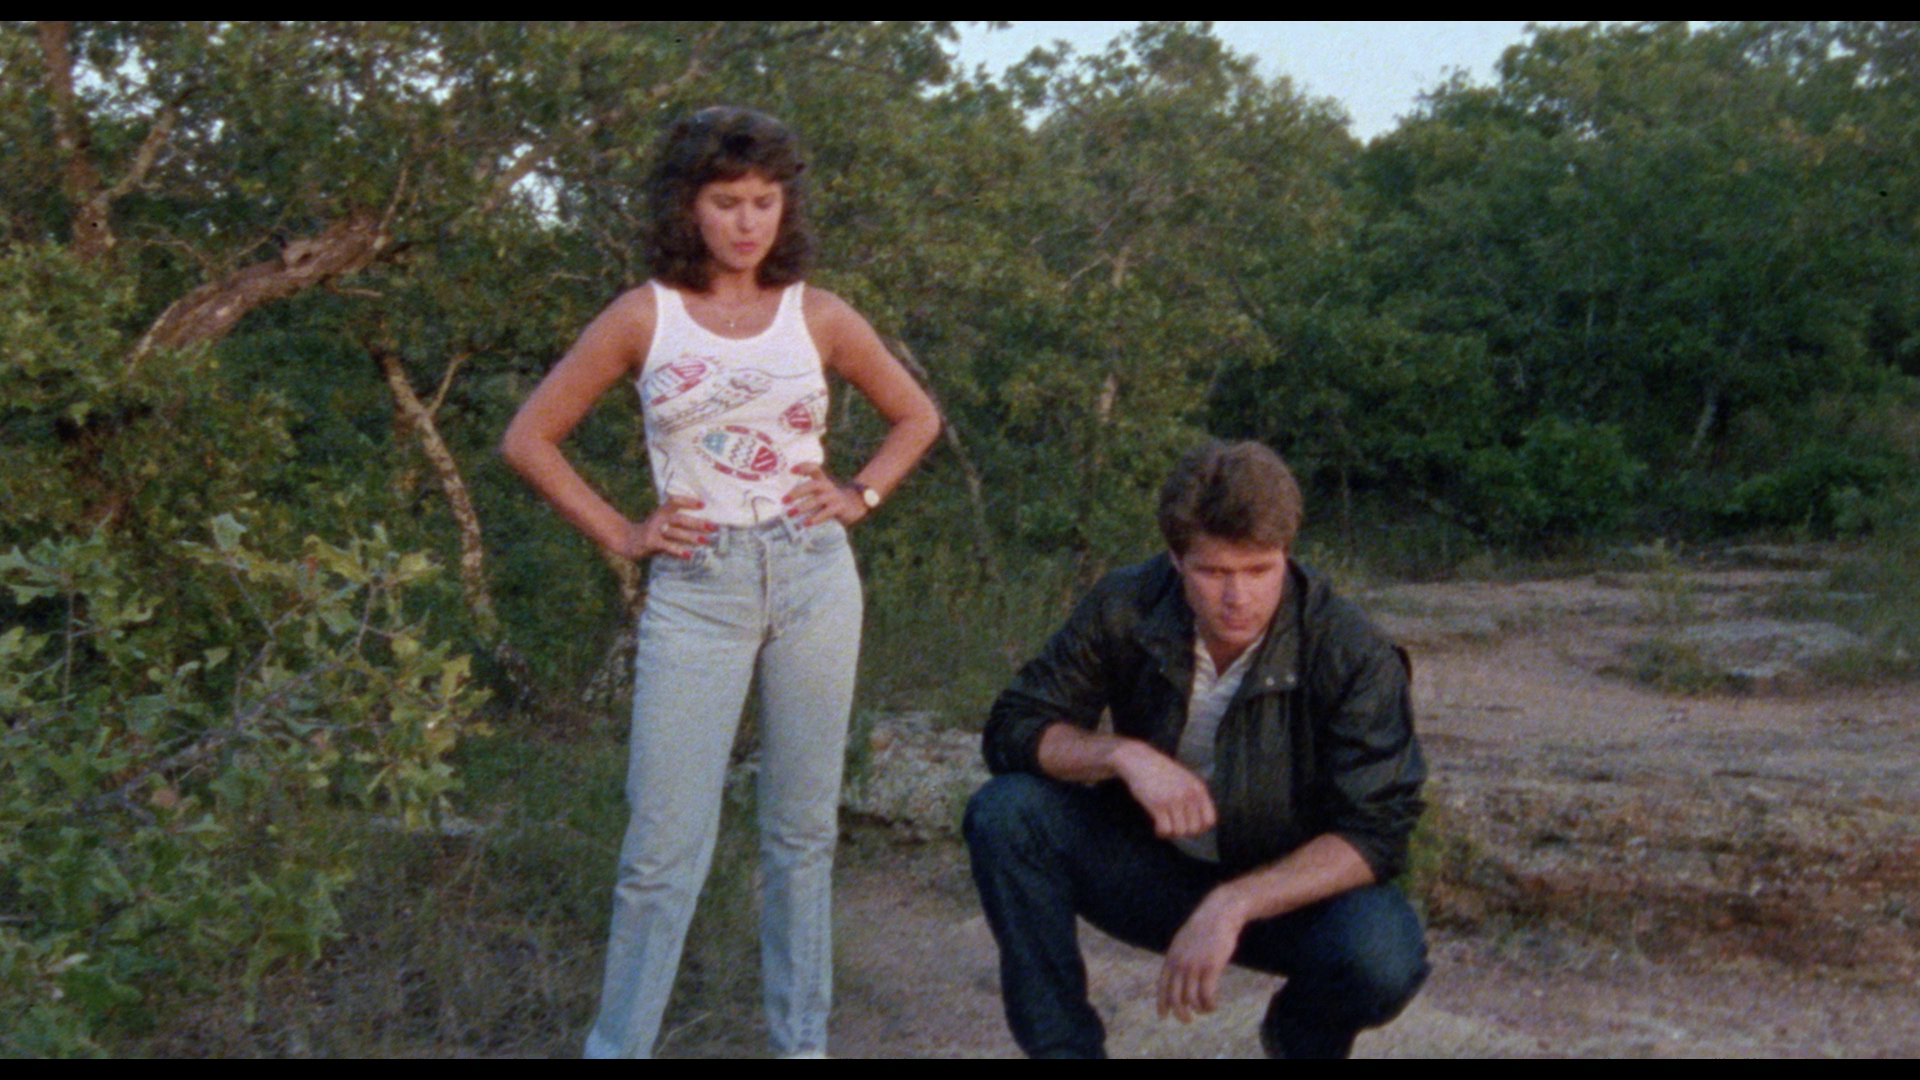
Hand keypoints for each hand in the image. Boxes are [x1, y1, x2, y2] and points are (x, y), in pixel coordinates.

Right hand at [630, 495, 713, 558]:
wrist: (628, 540)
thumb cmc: (653, 531)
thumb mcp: (663, 522)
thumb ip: (678, 521)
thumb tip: (705, 525)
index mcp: (663, 510)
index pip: (675, 501)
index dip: (689, 501)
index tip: (704, 504)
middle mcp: (659, 518)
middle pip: (680, 518)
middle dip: (697, 523)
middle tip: (713, 527)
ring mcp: (654, 530)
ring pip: (675, 532)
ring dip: (691, 536)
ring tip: (705, 541)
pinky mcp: (651, 542)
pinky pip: (666, 546)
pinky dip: (678, 550)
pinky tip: (689, 555)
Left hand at [781, 462, 868, 526]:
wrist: (855, 505)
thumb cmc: (831, 499)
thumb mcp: (820, 491)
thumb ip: (807, 492)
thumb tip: (783, 501)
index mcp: (822, 480)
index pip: (814, 469)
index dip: (803, 467)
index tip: (791, 470)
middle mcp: (827, 486)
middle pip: (812, 485)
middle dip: (797, 492)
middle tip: (784, 500)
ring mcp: (834, 497)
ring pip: (817, 500)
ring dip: (802, 507)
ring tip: (790, 513)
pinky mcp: (839, 508)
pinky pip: (826, 513)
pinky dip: (815, 518)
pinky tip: (806, 523)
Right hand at [1111, 741, 1216, 839]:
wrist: (1141, 761)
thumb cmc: (1162, 772)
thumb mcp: (1187, 779)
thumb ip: (1195, 797)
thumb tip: (1200, 823)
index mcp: (1199, 789)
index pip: (1210, 820)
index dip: (1201, 828)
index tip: (1190, 826)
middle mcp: (1189, 795)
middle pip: (1194, 829)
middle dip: (1184, 831)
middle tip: (1175, 826)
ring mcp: (1174, 799)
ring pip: (1180, 831)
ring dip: (1172, 832)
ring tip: (1165, 825)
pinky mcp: (1158, 804)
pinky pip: (1165, 829)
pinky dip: (1161, 832)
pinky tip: (1157, 826)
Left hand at [1158, 890, 1247, 1022]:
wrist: (1219, 913)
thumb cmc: (1204, 927)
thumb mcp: (1183, 941)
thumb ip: (1178, 958)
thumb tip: (1178, 975)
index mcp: (1171, 957)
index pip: (1162, 986)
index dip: (1162, 1003)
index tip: (1163, 1015)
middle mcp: (1180, 964)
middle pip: (1175, 998)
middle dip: (1180, 1013)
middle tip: (1187, 1020)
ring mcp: (1194, 966)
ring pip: (1192, 999)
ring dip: (1200, 1009)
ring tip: (1207, 1009)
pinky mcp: (1210, 968)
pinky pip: (1207, 995)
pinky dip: (1210, 1005)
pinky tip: (1214, 1005)